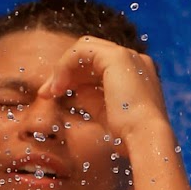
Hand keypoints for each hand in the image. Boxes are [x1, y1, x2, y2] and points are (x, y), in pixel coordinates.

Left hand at [37, 35, 169, 143]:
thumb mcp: (105, 114)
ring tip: (50, 92)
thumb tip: (74, 89)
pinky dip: (65, 65)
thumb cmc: (129, 136)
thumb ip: (91, 97)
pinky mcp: (117, 57)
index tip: (53, 95)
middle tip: (45, 93)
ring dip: (63, 69)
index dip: (74, 77)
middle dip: (64, 72)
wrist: (145, 139)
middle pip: (90, 55)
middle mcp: (135, 60)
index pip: (99, 66)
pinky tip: (57, 87)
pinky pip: (82, 50)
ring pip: (85, 49)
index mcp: (136, 74)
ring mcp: (128, 55)